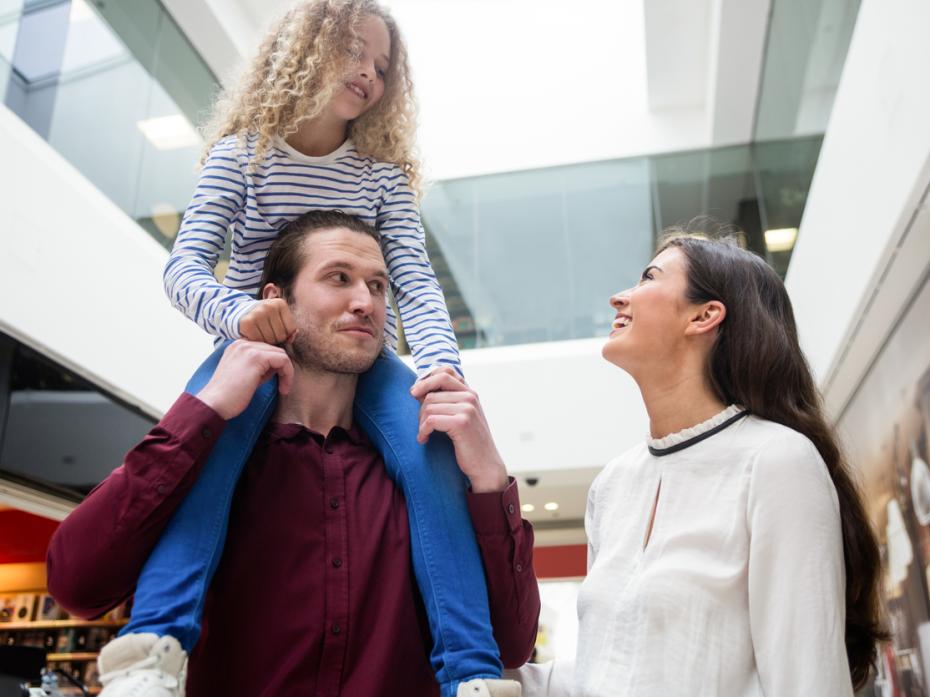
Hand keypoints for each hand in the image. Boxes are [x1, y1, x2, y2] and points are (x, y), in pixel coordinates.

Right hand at [196, 340, 293, 419]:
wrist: (214, 404)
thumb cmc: (228, 396)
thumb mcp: (246, 376)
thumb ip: (260, 367)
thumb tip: (278, 366)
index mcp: (237, 346)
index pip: (265, 349)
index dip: (274, 365)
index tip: (276, 380)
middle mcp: (242, 343)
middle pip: (274, 350)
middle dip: (282, 368)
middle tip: (282, 386)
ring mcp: (249, 348)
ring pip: (281, 354)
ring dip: (286, 372)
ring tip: (283, 388)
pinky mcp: (257, 357)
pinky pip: (283, 360)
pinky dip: (288, 374)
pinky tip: (283, 389)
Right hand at [239, 298, 296, 344]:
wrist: (242, 313)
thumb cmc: (265, 318)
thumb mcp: (279, 318)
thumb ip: (290, 329)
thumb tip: (291, 338)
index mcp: (280, 303)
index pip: (291, 329)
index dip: (286, 334)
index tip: (277, 330)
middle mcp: (269, 306)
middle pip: (281, 335)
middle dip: (276, 339)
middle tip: (268, 334)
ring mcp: (257, 313)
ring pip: (270, 339)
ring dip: (267, 341)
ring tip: (262, 334)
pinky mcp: (247, 322)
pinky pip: (258, 340)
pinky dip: (257, 341)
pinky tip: (254, 335)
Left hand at [410, 368, 508, 492]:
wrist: (485, 465)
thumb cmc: (469, 443)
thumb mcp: (462, 417)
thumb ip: (448, 401)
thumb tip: (417, 390)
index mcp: (470, 393)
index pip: (445, 372)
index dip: (426, 379)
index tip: (415, 394)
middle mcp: (470, 397)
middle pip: (430, 392)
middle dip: (420, 409)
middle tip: (421, 424)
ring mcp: (467, 408)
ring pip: (428, 406)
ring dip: (421, 423)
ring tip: (424, 435)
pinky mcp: (461, 422)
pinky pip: (430, 420)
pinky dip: (423, 431)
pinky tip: (424, 439)